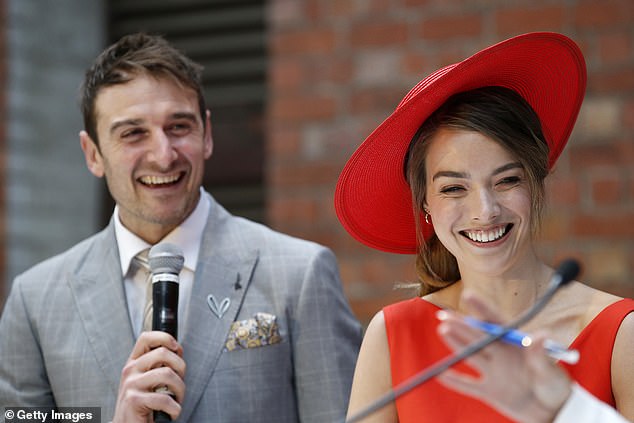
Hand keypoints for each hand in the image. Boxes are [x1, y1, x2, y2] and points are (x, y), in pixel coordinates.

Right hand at [112, 331, 185, 422]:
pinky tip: (172, 412)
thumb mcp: (148, 380)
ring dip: (180, 389)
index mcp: (134, 363)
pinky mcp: (133, 400)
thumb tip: (178, 350)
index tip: (176, 349)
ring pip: (167, 374)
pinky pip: (164, 398)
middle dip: (180, 368)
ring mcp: (130, 384)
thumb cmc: (142, 405)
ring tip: (176, 400)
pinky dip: (175, 408)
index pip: (146, 338)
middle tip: (179, 383)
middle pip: (163, 353)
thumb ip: (159, 364)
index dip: (165, 338)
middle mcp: (130, 370)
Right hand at [436, 295, 571, 422]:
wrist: (554, 412)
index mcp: (515, 345)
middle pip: (478, 337)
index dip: (482, 308)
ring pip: (471, 355)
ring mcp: (494, 372)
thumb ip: (541, 354)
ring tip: (442, 329)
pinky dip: (454, 381)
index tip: (468, 295)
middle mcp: (501, 355)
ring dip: (456, 343)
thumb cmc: (555, 386)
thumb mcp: (550, 370)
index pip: (496, 323)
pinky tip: (440, 373)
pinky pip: (468, 386)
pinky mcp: (490, 391)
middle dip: (462, 325)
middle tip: (445, 315)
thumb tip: (541, 334)